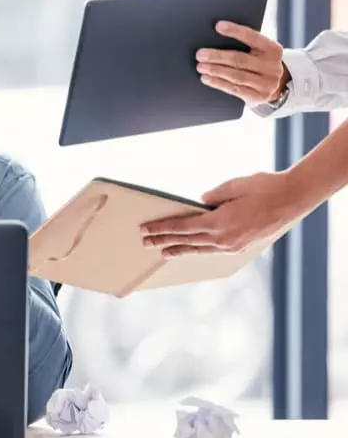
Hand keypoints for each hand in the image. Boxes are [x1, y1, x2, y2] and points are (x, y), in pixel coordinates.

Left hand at [140, 172, 307, 257]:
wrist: (294, 198)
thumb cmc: (264, 187)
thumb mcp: (232, 186)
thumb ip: (211, 197)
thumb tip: (198, 204)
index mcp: (219, 223)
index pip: (182, 228)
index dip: (161, 229)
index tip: (145, 229)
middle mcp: (224, 239)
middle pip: (186, 241)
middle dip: (164, 241)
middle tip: (145, 242)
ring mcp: (233, 245)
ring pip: (199, 249)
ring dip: (179, 249)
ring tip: (163, 251)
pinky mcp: (241, 246)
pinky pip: (213, 250)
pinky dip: (198, 249)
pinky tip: (191, 249)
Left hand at [196, 21, 289, 104]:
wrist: (276, 86)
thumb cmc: (259, 63)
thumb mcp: (259, 51)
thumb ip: (245, 45)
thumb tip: (216, 36)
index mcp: (273, 49)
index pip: (253, 37)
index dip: (236, 31)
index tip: (218, 26)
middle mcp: (272, 66)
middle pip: (240, 59)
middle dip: (217, 56)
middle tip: (200, 54)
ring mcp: (267, 83)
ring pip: (236, 75)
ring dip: (215, 70)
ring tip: (200, 66)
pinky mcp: (259, 96)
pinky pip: (235, 89)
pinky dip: (218, 83)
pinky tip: (206, 78)